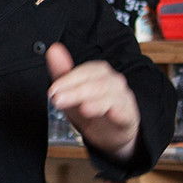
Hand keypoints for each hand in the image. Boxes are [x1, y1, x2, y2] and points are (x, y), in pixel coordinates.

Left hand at [46, 43, 138, 160]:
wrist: (109, 133)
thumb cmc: (90, 108)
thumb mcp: (71, 92)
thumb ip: (62, 72)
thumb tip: (53, 49)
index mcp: (98, 73)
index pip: (86, 70)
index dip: (68, 79)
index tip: (53, 90)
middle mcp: (112, 81)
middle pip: (97, 81)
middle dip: (76, 90)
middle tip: (59, 100)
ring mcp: (122, 97)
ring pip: (111, 93)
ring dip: (95, 100)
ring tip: (82, 108)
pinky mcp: (128, 114)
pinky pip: (124, 109)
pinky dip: (116, 110)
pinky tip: (107, 113)